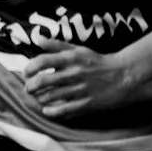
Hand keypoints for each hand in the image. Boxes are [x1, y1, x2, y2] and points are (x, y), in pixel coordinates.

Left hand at [25, 46, 144, 116]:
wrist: (124, 74)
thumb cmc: (97, 61)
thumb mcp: (79, 50)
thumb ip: (57, 45)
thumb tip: (38, 39)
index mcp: (71, 58)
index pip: (43, 61)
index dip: (30, 67)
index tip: (27, 72)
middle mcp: (74, 73)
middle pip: (42, 81)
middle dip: (30, 86)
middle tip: (28, 88)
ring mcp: (80, 89)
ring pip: (50, 97)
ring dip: (39, 98)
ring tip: (38, 97)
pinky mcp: (87, 103)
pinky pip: (63, 110)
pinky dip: (51, 111)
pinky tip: (48, 110)